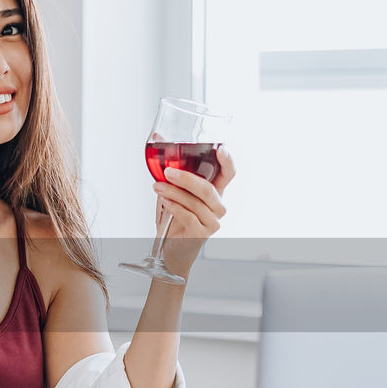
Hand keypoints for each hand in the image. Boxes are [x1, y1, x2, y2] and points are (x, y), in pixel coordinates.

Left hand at [153, 145, 235, 278]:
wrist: (171, 248)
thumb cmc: (174, 218)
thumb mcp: (172, 191)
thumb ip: (169, 171)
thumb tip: (158, 139)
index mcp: (215, 193)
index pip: (229, 174)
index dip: (227, 161)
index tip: (220, 149)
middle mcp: (218, 206)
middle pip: (208, 188)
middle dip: (187, 178)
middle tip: (168, 171)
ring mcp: (212, 221)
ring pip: (195, 202)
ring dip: (173, 192)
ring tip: (157, 187)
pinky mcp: (202, 233)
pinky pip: (188, 216)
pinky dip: (174, 207)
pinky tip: (164, 201)